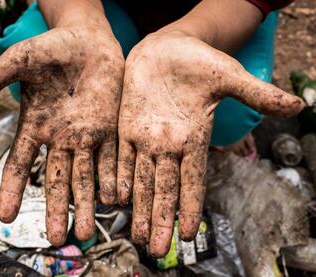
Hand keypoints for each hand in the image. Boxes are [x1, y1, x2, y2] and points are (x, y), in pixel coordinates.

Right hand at [0, 27, 123, 244]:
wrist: (88, 40)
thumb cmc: (52, 49)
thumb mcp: (20, 62)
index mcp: (35, 126)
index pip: (19, 163)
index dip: (12, 188)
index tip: (4, 215)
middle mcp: (60, 138)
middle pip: (56, 180)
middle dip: (56, 208)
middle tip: (59, 238)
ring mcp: (85, 136)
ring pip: (85, 176)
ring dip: (86, 203)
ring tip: (87, 231)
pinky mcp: (108, 129)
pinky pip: (110, 158)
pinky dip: (113, 178)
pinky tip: (115, 200)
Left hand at [117, 33, 303, 256]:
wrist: (166, 47)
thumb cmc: (200, 61)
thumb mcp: (229, 77)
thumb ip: (256, 94)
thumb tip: (297, 105)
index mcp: (194, 139)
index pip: (193, 181)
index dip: (190, 207)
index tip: (188, 234)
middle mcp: (169, 145)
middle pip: (165, 189)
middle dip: (160, 219)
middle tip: (154, 250)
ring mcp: (146, 137)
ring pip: (140, 179)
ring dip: (139, 208)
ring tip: (135, 235)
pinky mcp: (126, 126)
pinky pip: (121, 156)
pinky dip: (117, 177)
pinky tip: (114, 199)